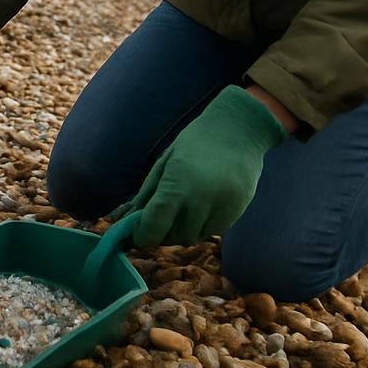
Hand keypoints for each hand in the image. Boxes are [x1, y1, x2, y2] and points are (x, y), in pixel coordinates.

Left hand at [126, 85, 289, 246]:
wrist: (239, 130)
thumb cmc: (195, 142)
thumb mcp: (165, 163)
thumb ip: (147, 194)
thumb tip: (128, 219)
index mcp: (178, 185)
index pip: (154, 227)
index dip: (141, 235)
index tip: (136, 231)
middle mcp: (201, 201)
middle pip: (173, 237)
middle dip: (160, 233)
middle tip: (157, 219)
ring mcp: (222, 209)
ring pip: (193, 237)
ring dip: (180, 230)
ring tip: (180, 208)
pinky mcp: (236, 213)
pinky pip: (211, 231)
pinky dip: (200, 226)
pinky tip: (200, 206)